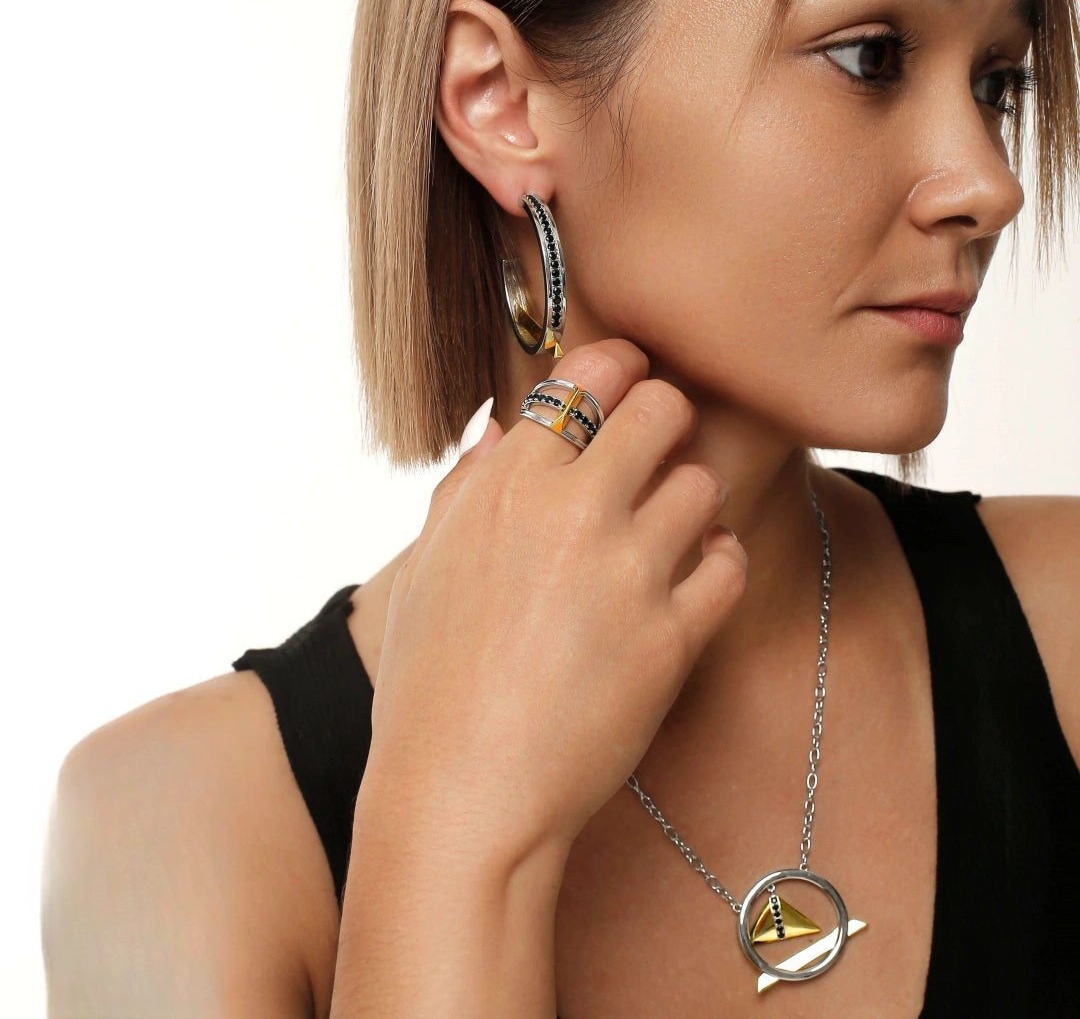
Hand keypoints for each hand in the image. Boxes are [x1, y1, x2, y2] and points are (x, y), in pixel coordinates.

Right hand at [363, 339, 747, 863]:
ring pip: (702, 482)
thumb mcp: (426, 567)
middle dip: (664, 420)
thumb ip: (466, 488)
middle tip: (656, 450)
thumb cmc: (428, 681)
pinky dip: (715, 562)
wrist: (462, 791)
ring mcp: (629, 572)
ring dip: (688, 499)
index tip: (628, 379)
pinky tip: (688, 580)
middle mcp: (572, 511)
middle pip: (663, 408)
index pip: (588, 373)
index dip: (619, 366)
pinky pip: (729, 562)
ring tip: (665, 532)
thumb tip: (498, 431)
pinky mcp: (673, 636)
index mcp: (505, 483)